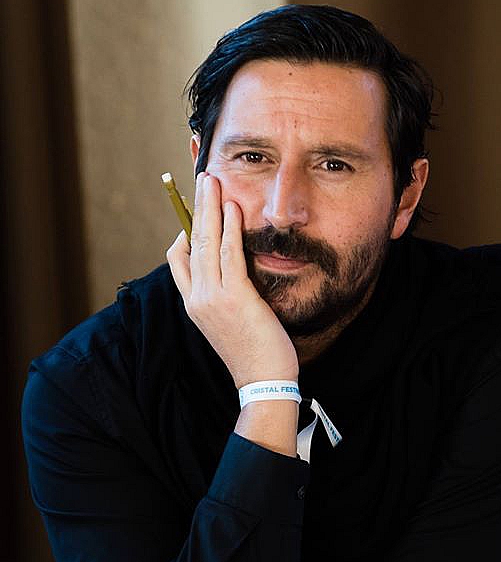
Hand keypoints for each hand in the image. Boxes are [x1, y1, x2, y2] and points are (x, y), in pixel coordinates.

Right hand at [166, 172, 299, 388]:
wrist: (263, 381)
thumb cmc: (255, 354)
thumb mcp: (232, 322)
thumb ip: (228, 296)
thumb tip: (236, 273)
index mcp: (194, 305)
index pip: (178, 260)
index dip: (184, 232)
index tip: (197, 213)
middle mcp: (197, 299)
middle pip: (189, 242)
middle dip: (195, 206)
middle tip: (203, 180)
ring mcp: (213, 298)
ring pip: (205, 242)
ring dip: (210, 207)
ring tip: (214, 181)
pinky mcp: (235, 298)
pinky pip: (230, 254)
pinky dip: (230, 228)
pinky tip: (234, 208)